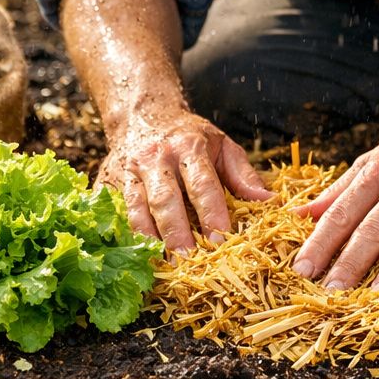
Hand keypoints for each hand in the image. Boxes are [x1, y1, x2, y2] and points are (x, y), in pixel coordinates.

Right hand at [99, 109, 271, 253]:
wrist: (142, 114)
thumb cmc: (190, 137)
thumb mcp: (222, 145)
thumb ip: (243, 175)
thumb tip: (268, 202)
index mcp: (189, 147)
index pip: (202, 184)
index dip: (211, 213)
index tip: (220, 240)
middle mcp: (157, 158)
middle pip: (166, 200)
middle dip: (177, 232)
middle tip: (188, 261)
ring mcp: (130, 171)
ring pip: (137, 208)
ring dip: (149, 238)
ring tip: (161, 265)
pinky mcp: (110, 182)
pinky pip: (117, 212)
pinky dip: (126, 234)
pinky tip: (137, 255)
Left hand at [290, 113, 378, 289]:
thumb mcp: (375, 161)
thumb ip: (338, 191)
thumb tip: (297, 214)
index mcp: (378, 173)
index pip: (343, 212)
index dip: (321, 241)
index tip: (302, 269)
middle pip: (375, 228)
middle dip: (350, 261)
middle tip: (331, 292)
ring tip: (377, 297)